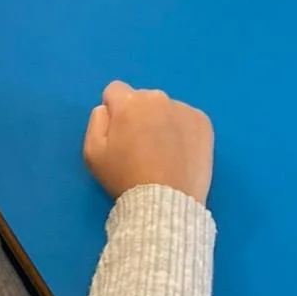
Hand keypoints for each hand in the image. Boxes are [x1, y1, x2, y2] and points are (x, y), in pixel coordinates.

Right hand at [83, 81, 213, 204]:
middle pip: (142, 99)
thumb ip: (96, 121)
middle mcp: (157, 97)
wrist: (165, 204)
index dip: (114, 112)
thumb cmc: (125, 178)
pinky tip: (180, 154)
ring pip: (166, 109)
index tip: (119, 134)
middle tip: (141, 147)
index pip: (115, 91)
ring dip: (162, 123)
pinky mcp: (203, 122)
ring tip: (163, 155)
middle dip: (139, 116)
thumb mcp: (92, 153)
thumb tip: (107, 109)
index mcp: (129, 102)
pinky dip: (183, 132)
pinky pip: (187, 120)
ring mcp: (183, 109)